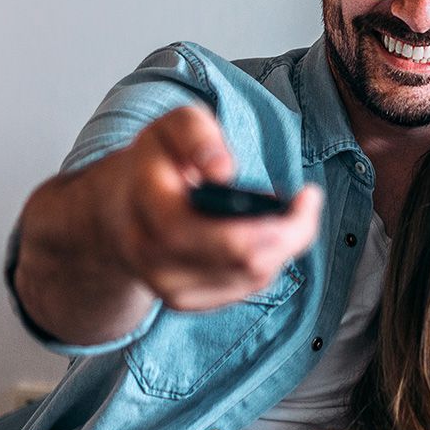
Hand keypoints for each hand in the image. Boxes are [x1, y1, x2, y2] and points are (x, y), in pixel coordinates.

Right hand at [85, 104, 323, 310]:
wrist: (121, 208)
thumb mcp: (173, 127)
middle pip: (242, 261)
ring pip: (250, 277)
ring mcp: (166, 286)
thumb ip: (197, 136)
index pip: (214, 231)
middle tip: (308, 204)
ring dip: (282, 246)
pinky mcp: (186, 302)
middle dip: (289, 234)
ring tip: (288, 213)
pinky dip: (268, 261)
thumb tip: (223, 171)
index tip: (308, 193)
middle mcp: (150, 255)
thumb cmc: (158, 162)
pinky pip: (245, 288)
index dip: (269, 221)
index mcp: (146, 204)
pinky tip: (267, 235)